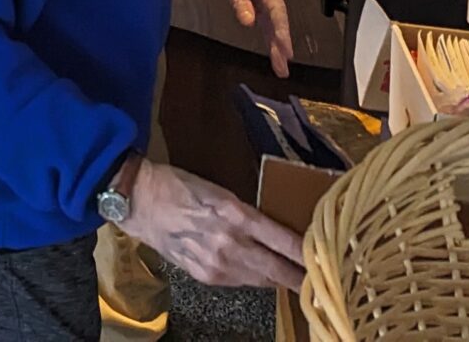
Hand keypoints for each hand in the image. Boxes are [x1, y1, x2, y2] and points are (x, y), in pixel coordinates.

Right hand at [125, 157, 304, 292]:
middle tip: (322, 280)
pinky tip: (260, 273)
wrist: (139, 200)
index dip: (309, 255)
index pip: (285, 242)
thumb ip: (250, 215)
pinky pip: (240, 282)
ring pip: (261, 280)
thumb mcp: (221, 192)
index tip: (329, 260)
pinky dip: (254, 278)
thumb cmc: (179, 186)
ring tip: (296, 278)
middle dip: (301, 277)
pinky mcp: (205, 276)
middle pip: (278, 270)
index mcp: (236, 216)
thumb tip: (277, 233)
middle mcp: (230, 244)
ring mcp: (217, 264)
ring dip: (279, 279)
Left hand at [192, 0, 292, 77]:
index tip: (285, 48)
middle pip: (278, 15)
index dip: (281, 29)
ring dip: (276, 42)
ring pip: (273, 19)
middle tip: (283, 65)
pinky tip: (274, 51)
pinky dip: (269, 33)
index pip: (275, 6)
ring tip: (280, 66)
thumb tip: (248, 21)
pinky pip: (266, 17)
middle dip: (281, 41)